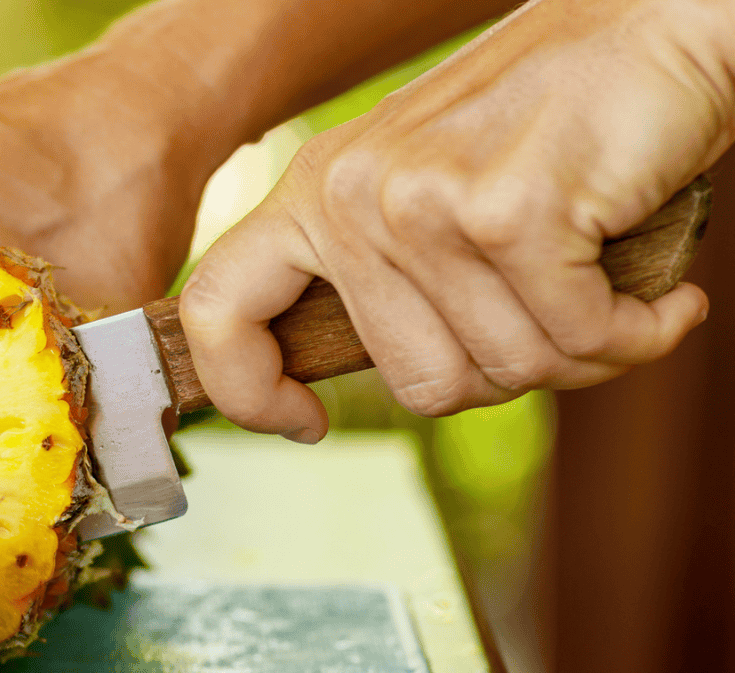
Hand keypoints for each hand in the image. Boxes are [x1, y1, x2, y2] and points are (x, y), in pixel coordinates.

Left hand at [180, 0, 732, 441]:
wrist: (660, 23)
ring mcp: (424, 200)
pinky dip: (638, 334)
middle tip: (564, 319)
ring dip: (585, 354)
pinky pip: (577, 339)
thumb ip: (381, 277)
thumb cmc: (553, 125)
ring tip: (614, 294)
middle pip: (418, 385)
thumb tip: (366, 383)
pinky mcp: (511, 212)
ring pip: (504, 371)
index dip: (248, 393)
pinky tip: (665, 301)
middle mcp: (351, 194)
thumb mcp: (425, 193)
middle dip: (510, 375)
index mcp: (313, 192)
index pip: (214, 310)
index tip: (307, 424)